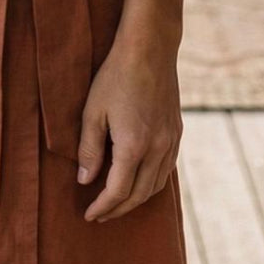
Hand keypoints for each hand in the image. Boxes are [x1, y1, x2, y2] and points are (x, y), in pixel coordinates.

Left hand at [76, 35, 182, 221]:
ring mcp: (171, 142)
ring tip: (117, 202)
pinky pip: (166, 170)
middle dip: (118, 209)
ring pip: (155, 185)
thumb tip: (85, 180)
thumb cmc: (115, 75)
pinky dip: (151, 183)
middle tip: (101, 214)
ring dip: (136, 199)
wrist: (150, 49)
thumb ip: (89, 148)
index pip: (118, 191)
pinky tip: (138, 180)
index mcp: (134, 146)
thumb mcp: (93, 110)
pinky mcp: (178, 133)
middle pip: (139, 195)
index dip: (103, 206)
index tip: (89, 215)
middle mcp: (157, 149)